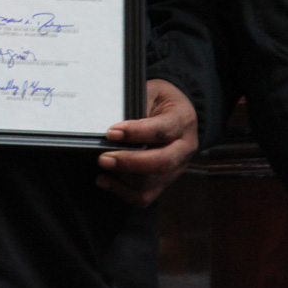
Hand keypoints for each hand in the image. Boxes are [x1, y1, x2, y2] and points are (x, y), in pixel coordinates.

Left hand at [96, 79, 198, 206]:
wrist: (176, 112)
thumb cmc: (159, 100)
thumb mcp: (150, 91)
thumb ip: (135, 104)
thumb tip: (111, 124)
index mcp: (183, 120)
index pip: (161, 131)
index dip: (136, 133)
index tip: (111, 133)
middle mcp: (184, 148)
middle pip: (162, 162)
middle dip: (129, 162)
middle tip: (103, 157)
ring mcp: (177, 167)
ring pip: (153, 183)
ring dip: (124, 178)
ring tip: (102, 166)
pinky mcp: (165, 180)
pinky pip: (146, 196)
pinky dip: (123, 192)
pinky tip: (105, 180)